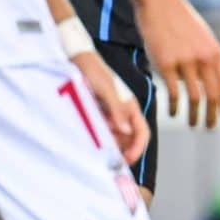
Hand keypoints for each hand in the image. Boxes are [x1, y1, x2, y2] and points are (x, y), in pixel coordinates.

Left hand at [74, 50, 148, 164]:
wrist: (77, 60)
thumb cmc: (94, 70)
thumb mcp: (106, 90)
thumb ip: (117, 109)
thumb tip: (126, 130)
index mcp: (130, 106)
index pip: (142, 132)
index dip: (138, 148)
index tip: (127, 159)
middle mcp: (123, 113)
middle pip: (129, 139)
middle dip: (122, 149)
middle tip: (109, 158)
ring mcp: (110, 115)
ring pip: (115, 137)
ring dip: (109, 144)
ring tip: (96, 145)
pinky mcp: (98, 115)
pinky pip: (102, 132)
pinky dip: (98, 138)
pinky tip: (90, 138)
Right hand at [136, 0, 219, 126]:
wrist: (159, 1)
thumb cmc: (181, 20)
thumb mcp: (206, 37)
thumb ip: (217, 56)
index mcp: (215, 52)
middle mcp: (204, 58)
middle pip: (214, 95)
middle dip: (214, 115)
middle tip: (210, 128)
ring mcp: (185, 61)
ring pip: (195, 97)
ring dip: (195, 115)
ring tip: (193, 125)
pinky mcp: (165, 63)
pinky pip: (174, 92)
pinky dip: (175, 106)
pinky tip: (174, 113)